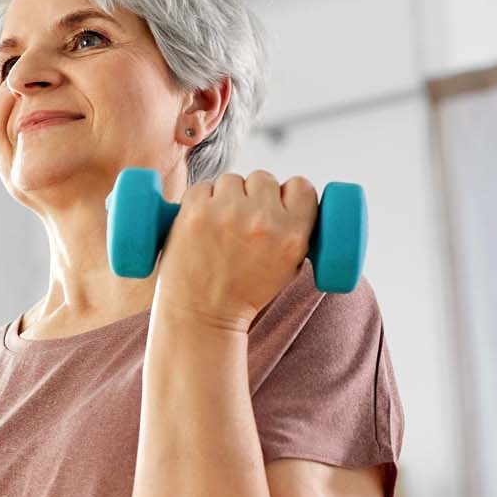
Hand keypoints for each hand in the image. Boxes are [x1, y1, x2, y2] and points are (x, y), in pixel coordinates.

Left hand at [154, 170, 318, 330]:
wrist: (203, 317)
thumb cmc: (243, 294)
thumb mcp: (288, 268)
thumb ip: (296, 232)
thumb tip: (290, 197)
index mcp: (293, 236)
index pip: (301, 186)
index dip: (287, 193)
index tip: (275, 205)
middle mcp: (263, 221)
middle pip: (263, 178)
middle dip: (252, 196)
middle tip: (241, 224)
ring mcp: (228, 214)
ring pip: (231, 180)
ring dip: (224, 196)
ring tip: (218, 228)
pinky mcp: (196, 212)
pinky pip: (202, 187)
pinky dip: (199, 201)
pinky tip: (199, 226)